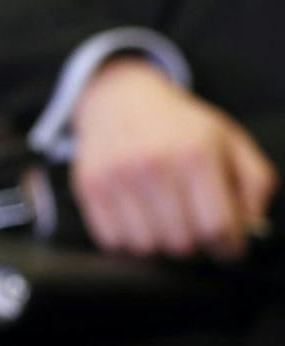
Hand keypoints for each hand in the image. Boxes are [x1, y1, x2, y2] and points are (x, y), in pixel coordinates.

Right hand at [71, 57, 275, 259]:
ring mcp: (116, 176)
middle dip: (195, 244)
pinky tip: (137, 217)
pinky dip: (127, 238)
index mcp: (195, 153)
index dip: (229, 247)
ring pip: (146, 247)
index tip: (227, 246)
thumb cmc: (181, 126)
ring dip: (159, 243)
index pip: (217, 227)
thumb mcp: (231, 142)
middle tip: (194, 228)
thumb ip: (255, 184)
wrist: (120, 98)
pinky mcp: (89, 186)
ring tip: (165, 221)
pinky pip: (112, 240)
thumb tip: (249, 227)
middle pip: (182, 243)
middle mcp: (153, 164)